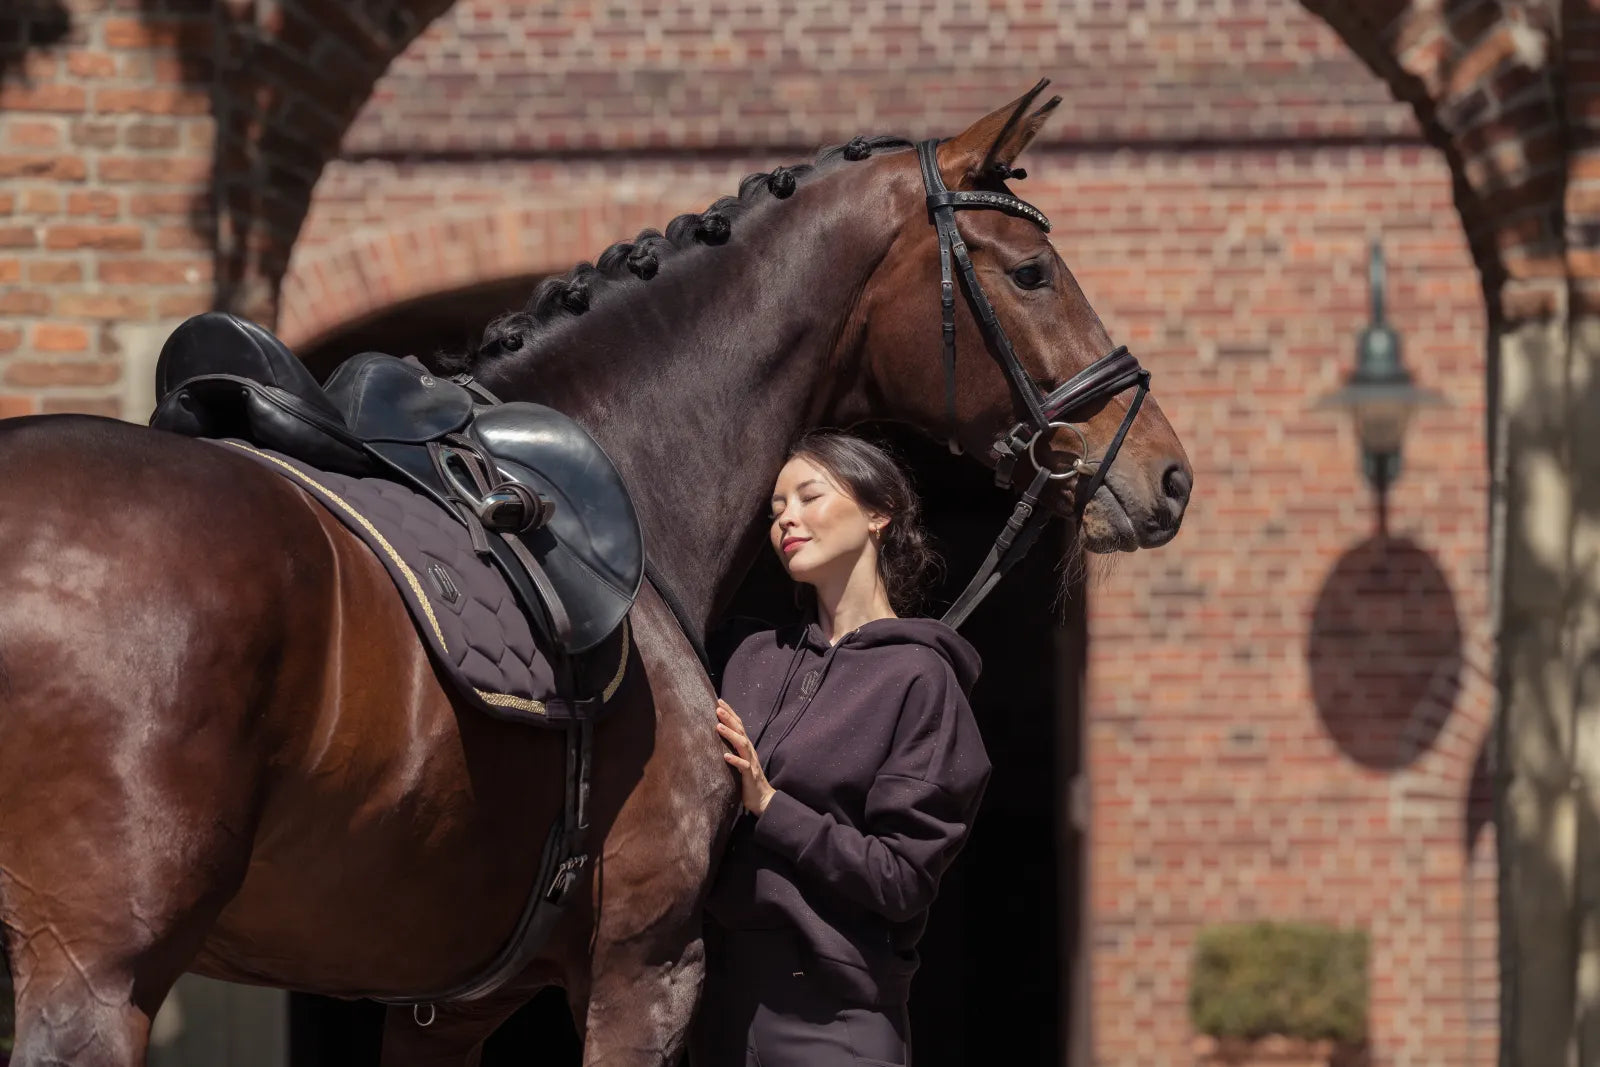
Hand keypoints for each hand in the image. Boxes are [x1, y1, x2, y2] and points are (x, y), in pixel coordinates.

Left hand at [715, 698, 774, 815]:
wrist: (763, 799)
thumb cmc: (747, 780)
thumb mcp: (739, 762)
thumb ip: (732, 751)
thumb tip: (715, 741)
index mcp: (746, 747)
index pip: (738, 726)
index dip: (730, 713)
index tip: (719, 702)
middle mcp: (749, 751)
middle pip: (740, 731)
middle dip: (729, 718)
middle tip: (717, 707)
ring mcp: (750, 762)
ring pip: (742, 745)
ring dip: (730, 735)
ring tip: (718, 726)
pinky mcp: (750, 775)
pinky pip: (743, 766)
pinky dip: (734, 760)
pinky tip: (725, 756)